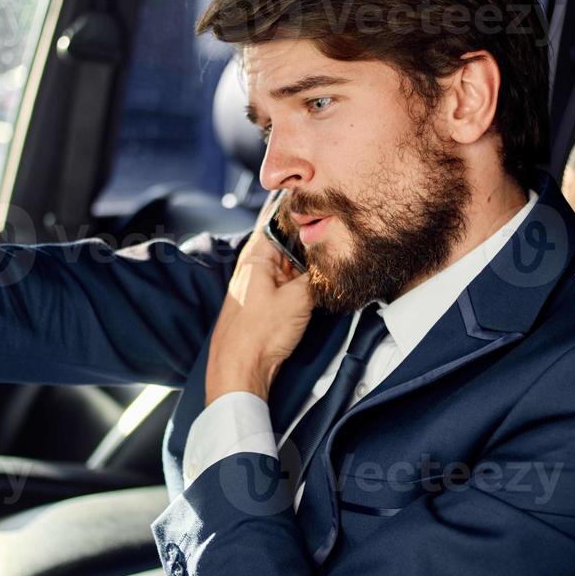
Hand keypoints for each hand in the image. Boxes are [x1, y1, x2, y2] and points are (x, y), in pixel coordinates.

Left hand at [205, 195, 313, 404]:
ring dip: (307, 266)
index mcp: (256, 255)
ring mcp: (260, 286)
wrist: (240, 369)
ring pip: (290, 265)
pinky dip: (302, 284)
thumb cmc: (258, 334)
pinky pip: (288, 285)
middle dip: (309, 242)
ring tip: (329, 262)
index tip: (318, 205)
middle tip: (334, 237)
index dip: (299, 212)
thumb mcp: (299, 298)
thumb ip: (316, 275)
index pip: (277, 220)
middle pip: (287, 244)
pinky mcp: (266, 304)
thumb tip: (329, 262)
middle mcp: (255, 267)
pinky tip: (317, 288)